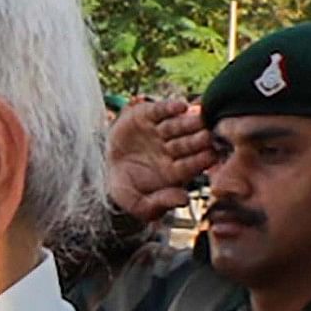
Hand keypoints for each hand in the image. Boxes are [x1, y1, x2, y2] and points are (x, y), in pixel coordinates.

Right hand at [104, 94, 216, 225]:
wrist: (101, 167)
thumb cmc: (124, 188)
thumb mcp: (136, 203)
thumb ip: (158, 204)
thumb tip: (184, 200)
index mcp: (174, 171)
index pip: (190, 165)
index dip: (200, 160)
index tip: (210, 156)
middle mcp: (172, 149)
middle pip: (187, 143)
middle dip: (198, 139)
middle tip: (207, 136)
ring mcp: (161, 131)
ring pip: (177, 126)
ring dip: (188, 123)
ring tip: (197, 119)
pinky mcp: (148, 116)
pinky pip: (161, 110)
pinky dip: (170, 107)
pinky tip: (181, 106)